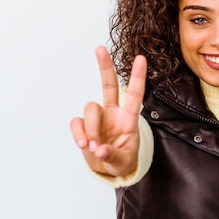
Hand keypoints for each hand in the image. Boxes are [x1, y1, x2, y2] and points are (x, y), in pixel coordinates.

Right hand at [70, 46, 146, 176]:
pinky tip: (84, 145)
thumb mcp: (123, 162)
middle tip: (100, 49)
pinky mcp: (84, 126)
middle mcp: (113, 113)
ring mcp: (98, 118)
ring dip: (91, 127)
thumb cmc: (122, 161)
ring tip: (94, 146)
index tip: (141, 58)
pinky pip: (77, 123)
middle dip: (105, 67)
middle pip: (108, 85)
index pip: (136, 94)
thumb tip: (99, 150)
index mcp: (128, 118)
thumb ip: (112, 155)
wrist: (107, 169)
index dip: (138, 77)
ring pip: (91, 108)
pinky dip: (79, 133)